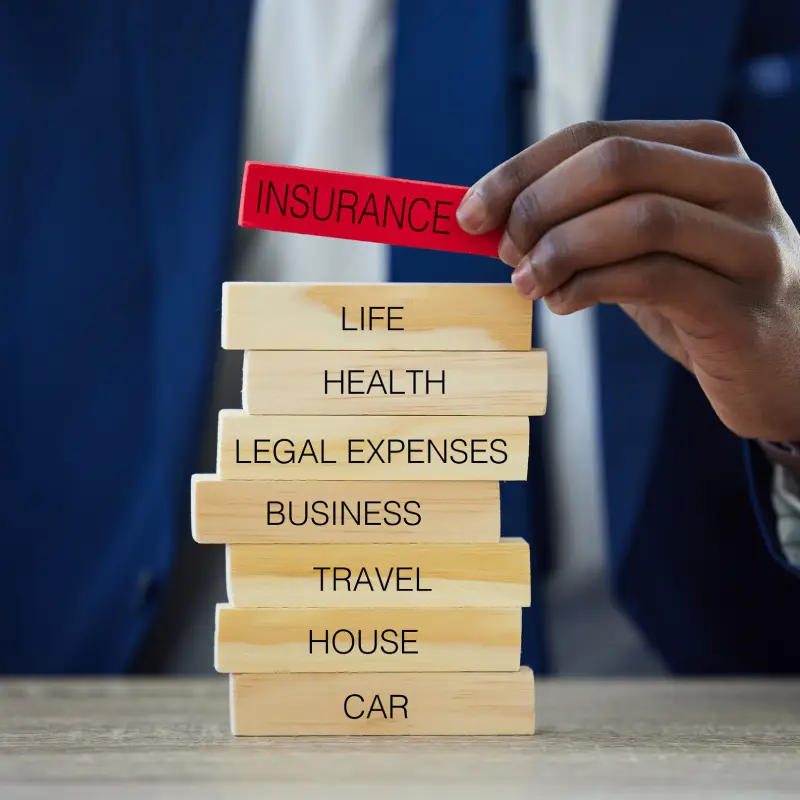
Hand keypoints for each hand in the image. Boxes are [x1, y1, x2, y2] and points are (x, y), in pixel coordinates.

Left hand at [456, 120, 799, 441]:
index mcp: (704, 151)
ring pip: (637, 216)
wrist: (779, 363)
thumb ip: (587, 224)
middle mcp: (735, 181)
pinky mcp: (740, 303)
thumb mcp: (643, 247)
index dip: (521, 171)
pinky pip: (651, 277)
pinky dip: (589, 287)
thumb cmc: (697, 297)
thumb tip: (495, 222)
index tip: (469, 212)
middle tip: (503, 251)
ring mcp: (747, 240)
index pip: (595, 136)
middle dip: (538, 205)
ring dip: (560, 250)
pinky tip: (562, 303)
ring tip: (527, 283)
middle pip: (614, 162)